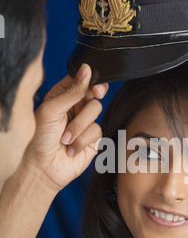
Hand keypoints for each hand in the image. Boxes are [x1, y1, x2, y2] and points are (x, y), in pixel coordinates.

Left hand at [22, 63, 107, 193]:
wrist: (44, 167)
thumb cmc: (40, 138)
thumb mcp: (52, 110)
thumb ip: (72, 91)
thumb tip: (86, 70)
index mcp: (63, 95)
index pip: (81, 79)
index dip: (89, 78)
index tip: (92, 82)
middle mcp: (75, 106)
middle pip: (94, 92)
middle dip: (92, 96)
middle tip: (95, 94)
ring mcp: (85, 121)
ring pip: (96, 110)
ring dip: (79, 126)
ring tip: (65, 138)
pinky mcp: (93, 138)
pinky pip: (97, 130)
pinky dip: (82, 140)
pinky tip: (71, 148)